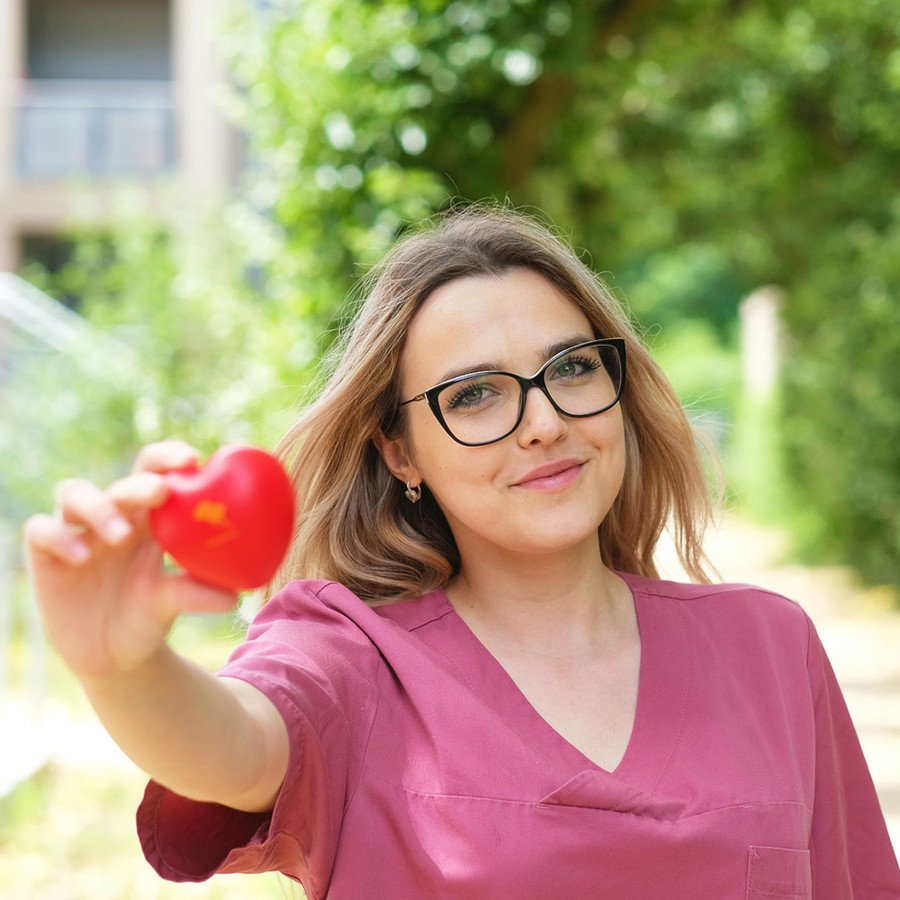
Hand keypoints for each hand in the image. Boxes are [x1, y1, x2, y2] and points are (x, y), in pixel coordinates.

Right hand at [24, 441, 235, 683]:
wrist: (113, 658)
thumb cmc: (148, 616)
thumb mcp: (171, 603)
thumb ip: (198, 593)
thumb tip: (236, 595)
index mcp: (148, 519)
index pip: (155, 471)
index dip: (168, 458)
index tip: (193, 460)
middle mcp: (112, 518)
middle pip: (121, 483)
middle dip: (140, 482)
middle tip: (160, 492)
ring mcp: (77, 533)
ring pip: (74, 494)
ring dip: (99, 507)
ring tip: (121, 535)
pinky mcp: (45, 556)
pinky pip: (41, 532)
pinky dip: (59, 537)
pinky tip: (81, 556)